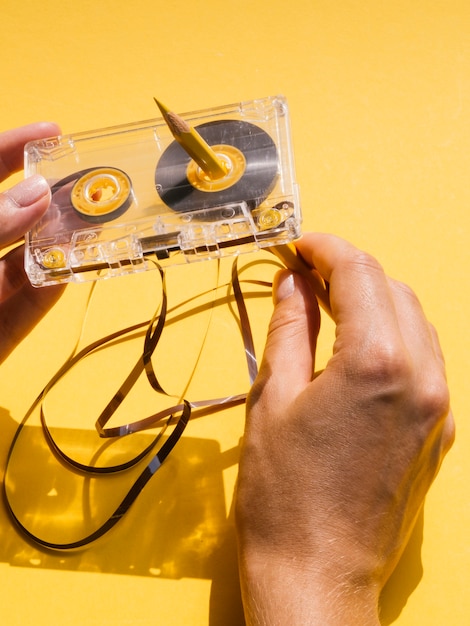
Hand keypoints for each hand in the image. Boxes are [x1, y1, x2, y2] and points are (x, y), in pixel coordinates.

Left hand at [0, 123, 63, 363]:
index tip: (53, 132)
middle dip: (46, 200)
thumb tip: (35, 194)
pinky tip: (74, 271)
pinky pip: (26, 309)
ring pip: (23, 263)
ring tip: (92, 227)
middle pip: (9, 217)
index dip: (10, 149)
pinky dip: (50, 291)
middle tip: (87, 187)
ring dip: (58, 247)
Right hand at [235, 233, 453, 624]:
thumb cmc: (283, 494)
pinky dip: (393, 335)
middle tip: (306, 272)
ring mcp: (439, 407)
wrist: (318, 574)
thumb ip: (289, 327)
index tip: (300, 245)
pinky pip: (425, 359)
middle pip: (393, 289)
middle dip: (349, 269)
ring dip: (375, 299)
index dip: (326, 248)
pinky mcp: (440, 431)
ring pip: (415, 320)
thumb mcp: (272, 397)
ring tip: (329, 303)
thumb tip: (292, 281)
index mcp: (376, 364)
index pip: (359, 273)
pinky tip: (358, 344)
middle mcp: (422, 378)